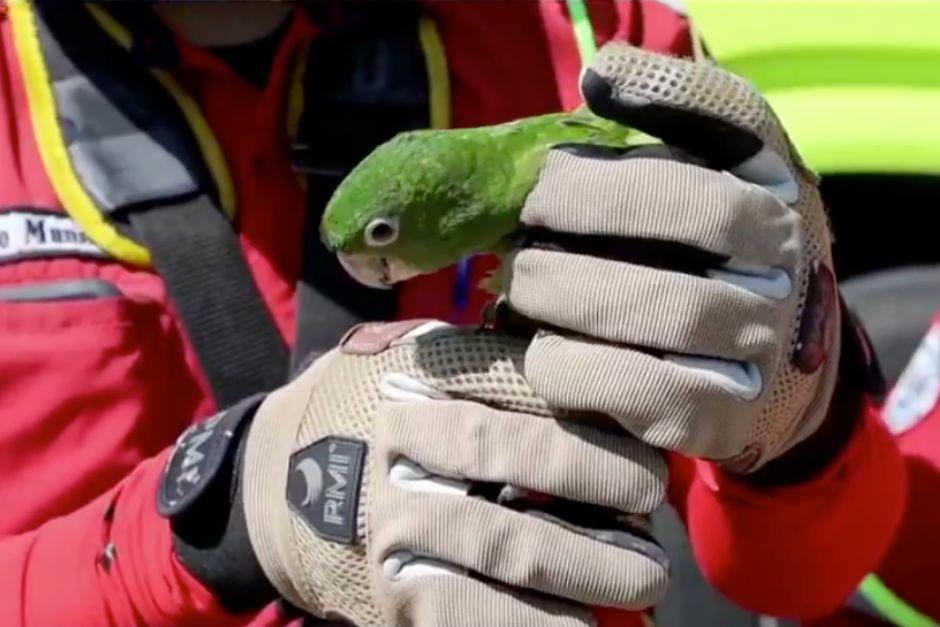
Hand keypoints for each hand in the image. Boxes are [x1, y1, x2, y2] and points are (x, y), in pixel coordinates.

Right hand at [240, 321, 668, 624]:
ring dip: (590, 564)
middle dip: (603, 478)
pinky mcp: (386, 590)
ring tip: (645, 574)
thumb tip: (603, 368)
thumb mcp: (414, 359)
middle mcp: (401, 440)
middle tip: (651, 499)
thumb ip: (489, 357)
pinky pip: (470, 615)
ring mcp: (391, 520)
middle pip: (518, 455)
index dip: (595, 408)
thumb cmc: (372, 410)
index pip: (523, 379)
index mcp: (419, 373)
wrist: (271, 481)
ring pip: (506, 543)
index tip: (645, 434)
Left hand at [505, 43, 839, 472]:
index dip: (621, 155)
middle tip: (519, 241)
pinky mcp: (725, 418)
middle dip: (579, 221)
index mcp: (776, 192)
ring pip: (668, 310)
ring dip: (568, 296)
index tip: (546, 180)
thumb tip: (603, 76)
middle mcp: (787, 264)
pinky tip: (546, 356)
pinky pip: (644, 393)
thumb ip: (677, 115)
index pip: (716, 139)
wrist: (775, 374)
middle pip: (684, 224)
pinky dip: (577, 373)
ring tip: (523, 291)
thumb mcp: (718, 177)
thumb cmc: (718, 260)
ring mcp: (763, 345)